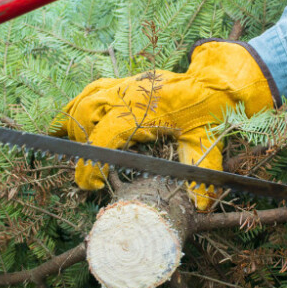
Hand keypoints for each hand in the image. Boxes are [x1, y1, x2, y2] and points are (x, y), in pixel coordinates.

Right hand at [50, 40, 275, 209]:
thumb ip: (198, 174)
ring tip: (77, 149)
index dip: (92, 163)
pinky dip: (78, 106)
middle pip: (86, 117)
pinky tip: (72, 123)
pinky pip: (91, 90)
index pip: (105, 137)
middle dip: (82, 146)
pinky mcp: (124, 82)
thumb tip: (199, 205)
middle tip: (91, 171)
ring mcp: (125, 85)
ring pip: (84, 101)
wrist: (214, 83)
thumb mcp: (204, 144)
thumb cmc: (208, 114)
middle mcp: (130, 95)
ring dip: (75, 125)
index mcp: (145, 112)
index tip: (91, 184)